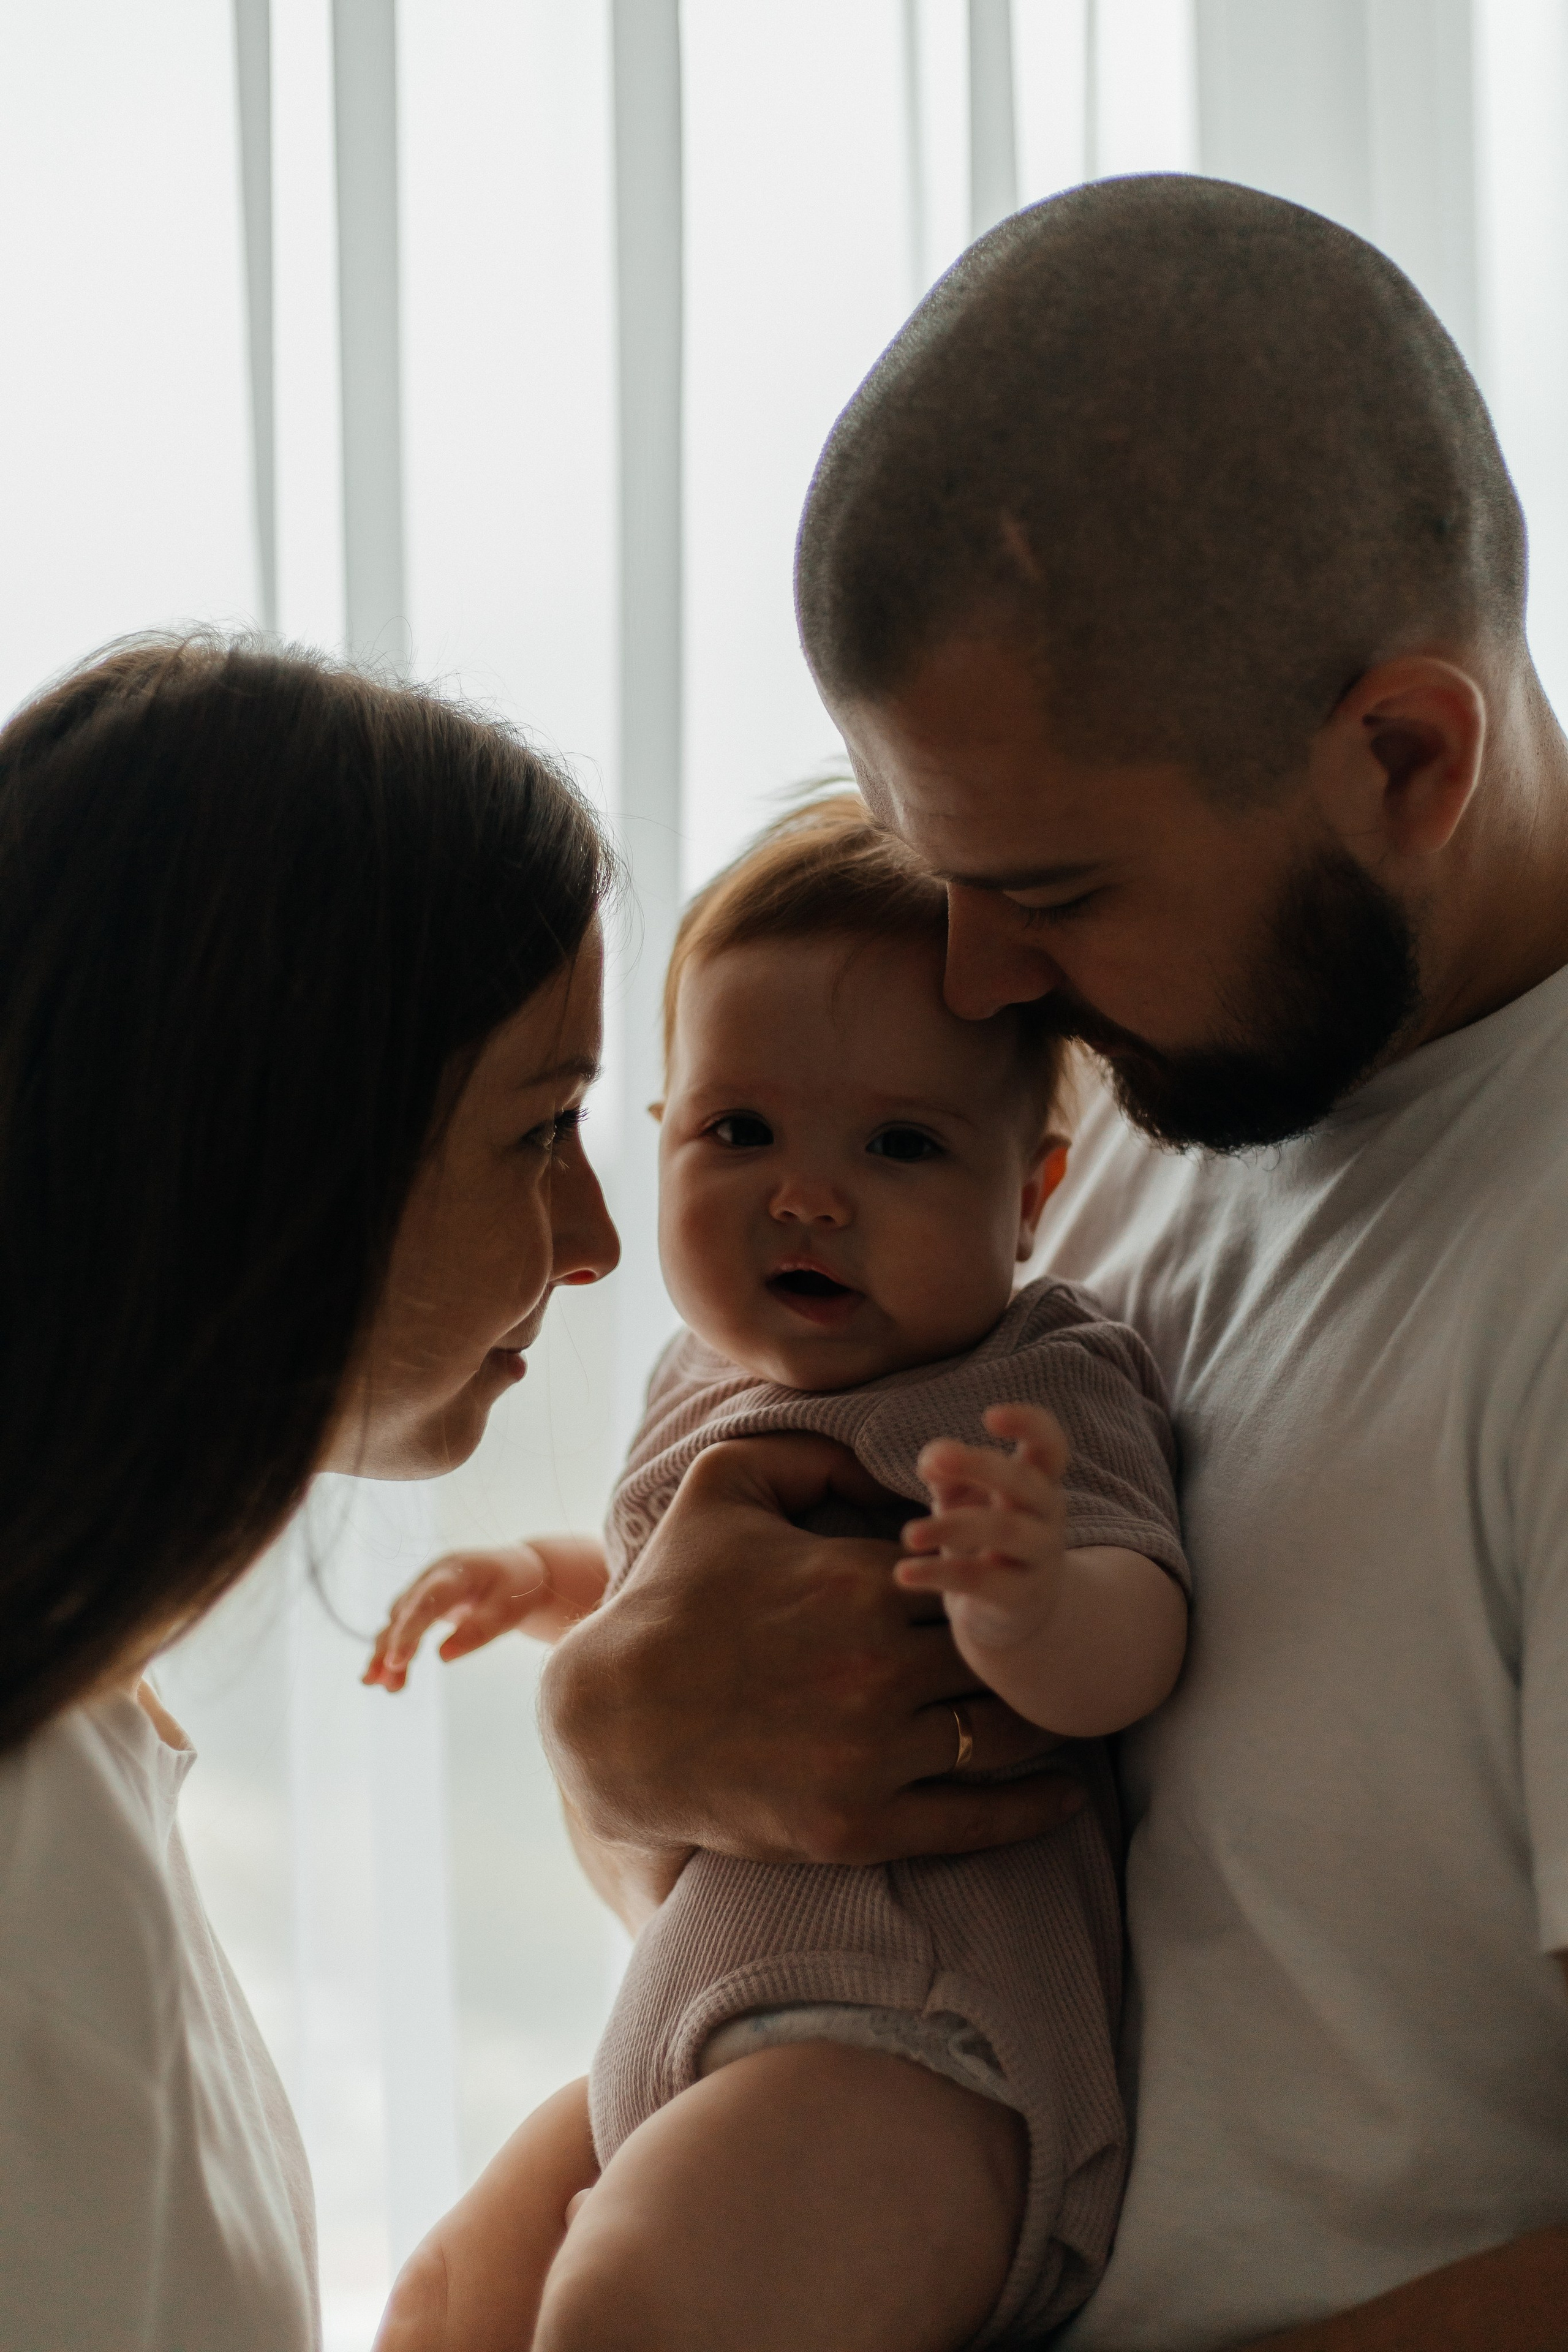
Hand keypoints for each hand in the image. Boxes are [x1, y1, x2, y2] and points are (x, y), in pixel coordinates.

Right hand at [364, 1536, 606, 1691]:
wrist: (517, 1570)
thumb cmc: (517, 1589)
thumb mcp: (510, 1609)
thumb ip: (479, 1629)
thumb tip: (443, 1656)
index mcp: (456, 1572)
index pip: (427, 1601)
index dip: (409, 1630)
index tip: (396, 1660)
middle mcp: (433, 1577)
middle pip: (405, 1613)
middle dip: (391, 1647)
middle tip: (379, 1681)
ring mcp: (424, 1589)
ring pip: (397, 1623)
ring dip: (386, 1654)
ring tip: (379, 1686)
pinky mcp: (422, 1605)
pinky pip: (403, 1630)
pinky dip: (395, 1653)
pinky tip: (389, 1682)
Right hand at [538, 1432, 1084, 1873]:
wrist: (611, 1721)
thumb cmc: (667, 1594)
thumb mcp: (725, 1483)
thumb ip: (818, 1451)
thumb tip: (900, 1467)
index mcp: (857, 1582)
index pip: (972, 1572)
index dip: (995, 1573)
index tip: (1009, 1575)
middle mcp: (875, 1669)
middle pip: (998, 1654)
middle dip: (1024, 1644)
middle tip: (1051, 1642)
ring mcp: (869, 1755)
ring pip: (1002, 1735)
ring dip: (1040, 1718)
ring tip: (1063, 1706)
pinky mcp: (857, 1827)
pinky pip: (976, 1820)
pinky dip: (1035, 1808)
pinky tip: (1069, 1793)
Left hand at [896, 1402, 1069, 1659]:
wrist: (1017, 1612)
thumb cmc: (986, 1537)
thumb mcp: (964, 1498)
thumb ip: (948, 1471)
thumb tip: (931, 1460)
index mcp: (1038, 1481)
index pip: (1051, 1446)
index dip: (1030, 1424)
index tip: (988, 1416)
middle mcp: (1047, 1515)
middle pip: (1025, 1483)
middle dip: (979, 1466)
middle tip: (931, 1462)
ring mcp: (1039, 1557)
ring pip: (1005, 1531)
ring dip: (951, 1527)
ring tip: (908, 1534)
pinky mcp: (1020, 1596)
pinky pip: (982, 1581)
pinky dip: (939, 1574)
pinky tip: (903, 1573)